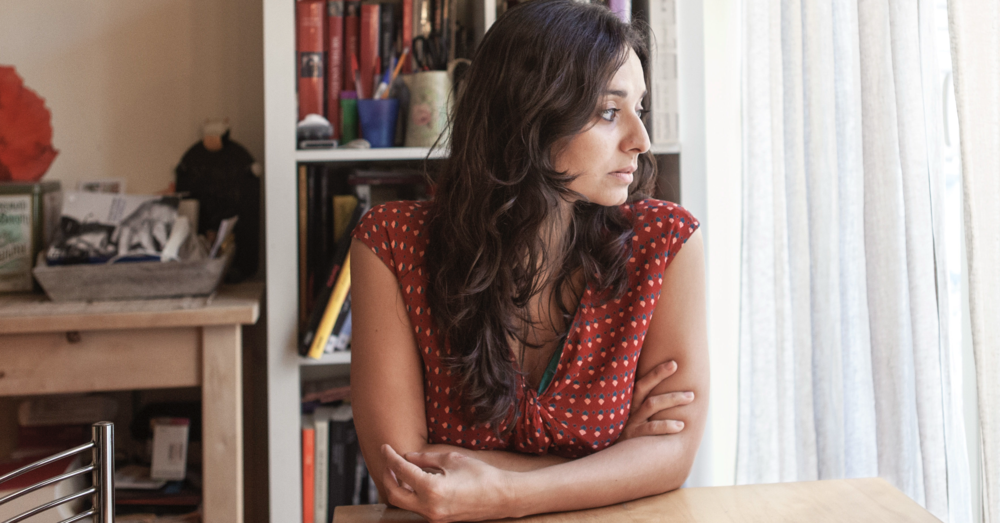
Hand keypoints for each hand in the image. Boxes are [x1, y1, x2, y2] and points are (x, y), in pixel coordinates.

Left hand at [381, 444, 512, 521]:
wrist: (502, 497)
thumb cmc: (480, 475)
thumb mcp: (451, 459)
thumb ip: (425, 459)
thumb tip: (407, 457)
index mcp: (431, 489)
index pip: (401, 471)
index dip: (390, 457)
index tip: (385, 447)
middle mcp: (428, 507)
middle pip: (394, 494)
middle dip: (387, 476)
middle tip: (389, 461)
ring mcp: (433, 517)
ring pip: (404, 503)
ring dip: (398, 486)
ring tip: (400, 470)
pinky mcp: (439, 519)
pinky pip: (417, 507)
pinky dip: (411, 494)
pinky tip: (414, 481)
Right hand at [619, 360, 693, 441]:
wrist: (611, 460)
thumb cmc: (627, 438)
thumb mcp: (631, 420)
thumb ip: (645, 409)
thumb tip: (670, 400)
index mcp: (628, 403)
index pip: (641, 382)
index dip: (656, 372)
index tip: (674, 363)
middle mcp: (629, 410)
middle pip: (642, 387)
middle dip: (659, 374)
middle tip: (676, 365)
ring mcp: (630, 423)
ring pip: (651, 405)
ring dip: (672, 399)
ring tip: (690, 396)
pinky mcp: (633, 438)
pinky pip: (651, 429)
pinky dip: (666, 426)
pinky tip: (680, 426)